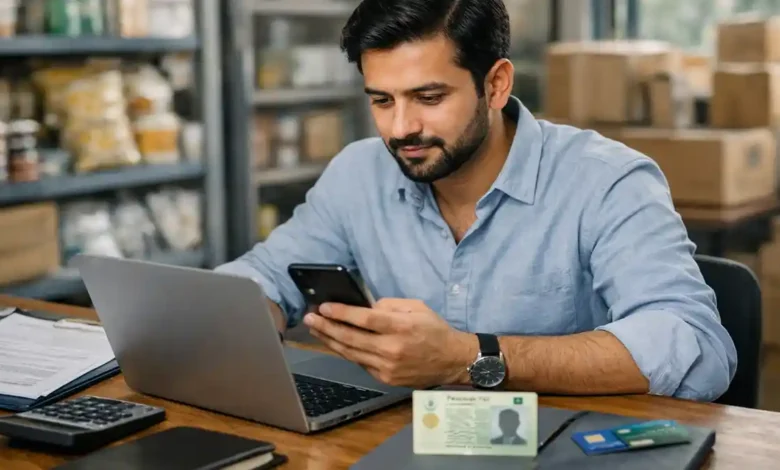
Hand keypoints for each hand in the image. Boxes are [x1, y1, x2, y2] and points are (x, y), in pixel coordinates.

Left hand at [303, 298, 476, 387]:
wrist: (452, 361)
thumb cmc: (435, 330)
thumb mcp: (417, 307)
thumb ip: (390, 305)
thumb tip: (366, 307)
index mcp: (401, 327)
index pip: (364, 319)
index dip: (341, 313)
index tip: (324, 307)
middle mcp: (392, 348)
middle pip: (350, 338)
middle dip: (326, 327)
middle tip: (310, 318)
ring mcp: (387, 366)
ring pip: (350, 353)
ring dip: (330, 340)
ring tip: (316, 330)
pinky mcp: (386, 378)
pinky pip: (360, 363)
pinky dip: (346, 352)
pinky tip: (335, 343)